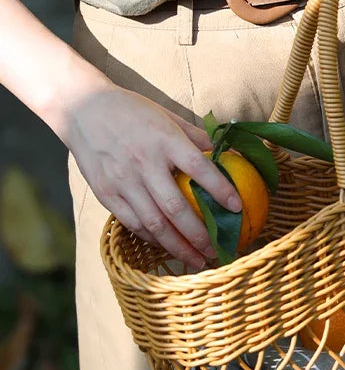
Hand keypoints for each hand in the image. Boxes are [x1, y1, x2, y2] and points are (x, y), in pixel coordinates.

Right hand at [61, 79, 241, 268]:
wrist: (82, 109)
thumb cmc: (134, 113)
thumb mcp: (168, 117)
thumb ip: (197, 137)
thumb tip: (231, 154)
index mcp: (165, 140)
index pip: (199, 168)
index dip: (220, 189)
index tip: (237, 208)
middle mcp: (144, 163)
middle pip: (176, 208)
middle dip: (199, 235)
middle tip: (217, 251)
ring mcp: (123, 180)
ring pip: (154, 223)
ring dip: (178, 246)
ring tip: (196, 260)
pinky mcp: (106, 193)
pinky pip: (133, 223)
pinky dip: (153, 238)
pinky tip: (167, 246)